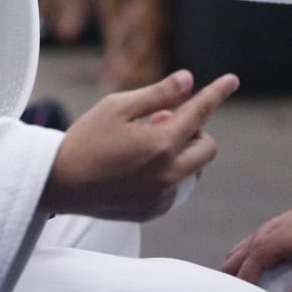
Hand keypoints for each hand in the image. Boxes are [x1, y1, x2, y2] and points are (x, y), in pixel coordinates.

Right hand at [40, 70, 237, 220]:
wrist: (58, 184)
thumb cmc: (85, 139)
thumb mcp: (117, 107)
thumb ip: (158, 94)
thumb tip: (188, 80)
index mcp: (160, 144)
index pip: (200, 113)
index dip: (217, 93)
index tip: (232, 79)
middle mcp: (168, 174)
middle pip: (207, 147)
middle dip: (194, 131)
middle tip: (162, 122)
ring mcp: (162, 197)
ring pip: (194, 170)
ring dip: (182, 153)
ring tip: (146, 145)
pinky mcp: (153, 211)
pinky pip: (177, 188)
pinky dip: (169, 173)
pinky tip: (138, 167)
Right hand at [222, 167, 291, 291]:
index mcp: (263, 247)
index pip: (242, 278)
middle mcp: (258, 238)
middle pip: (231, 265)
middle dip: (228, 285)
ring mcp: (263, 232)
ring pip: (237, 255)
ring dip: (233, 272)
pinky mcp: (272, 230)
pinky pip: (247, 248)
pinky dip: (242, 262)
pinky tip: (255, 271)